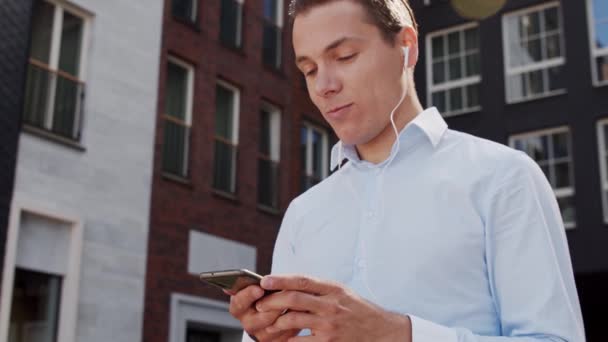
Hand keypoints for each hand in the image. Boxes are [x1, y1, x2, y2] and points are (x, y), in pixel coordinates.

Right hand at [226, 285, 299, 340]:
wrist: (283, 307)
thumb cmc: (270, 292)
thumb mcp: (262, 286)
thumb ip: (260, 283)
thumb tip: (256, 279)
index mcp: (239, 307)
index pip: (238, 303)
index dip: (248, 296)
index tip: (260, 289)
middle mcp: (248, 323)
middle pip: (259, 318)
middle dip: (273, 306)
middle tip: (285, 295)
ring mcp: (262, 334)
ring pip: (275, 327)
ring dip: (287, 313)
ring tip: (298, 300)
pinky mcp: (276, 341)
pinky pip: (286, 334)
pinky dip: (295, 321)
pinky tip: (302, 310)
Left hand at [255, 275, 411, 341]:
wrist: (382, 332)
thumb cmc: (357, 310)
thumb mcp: (342, 292)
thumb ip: (319, 289)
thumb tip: (289, 285)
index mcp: (334, 289)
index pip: (303, 280)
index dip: (281, 279)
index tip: (264, 280)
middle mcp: (332, 304)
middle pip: (294, 298)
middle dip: (272, 300)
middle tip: (260, 303)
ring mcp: (330, 325)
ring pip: (293, 319)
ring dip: (275, 321)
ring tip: (268, 323)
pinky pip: (300, 341)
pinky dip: (287, 340)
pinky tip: (282, 339)